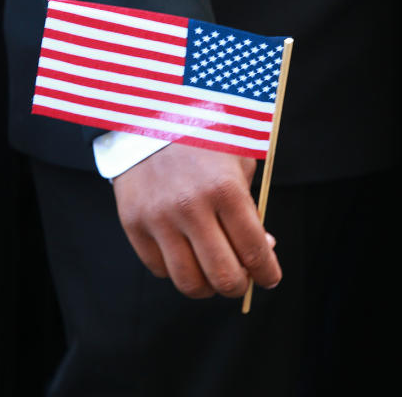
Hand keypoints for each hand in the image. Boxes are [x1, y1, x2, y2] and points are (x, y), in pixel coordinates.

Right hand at [112, 143, 281, 298]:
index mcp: (224, 188)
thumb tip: (262, 250)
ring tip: (212, 272)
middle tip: (242, 278)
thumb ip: (250, 208)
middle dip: (239, 285)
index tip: (269, 279)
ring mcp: (158, 218)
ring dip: (207, 286)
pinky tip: (184, 252)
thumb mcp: (237, 162)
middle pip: (223, 277)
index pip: (254, 251)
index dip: (267, 274)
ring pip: (189, 283)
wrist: (147, 115)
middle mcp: (190, 207)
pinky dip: (176, 269)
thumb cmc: (203, 138)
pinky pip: (159, 269)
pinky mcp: (132, 222)